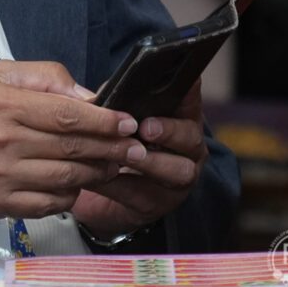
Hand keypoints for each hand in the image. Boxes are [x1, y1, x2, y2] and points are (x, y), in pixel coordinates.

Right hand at [0, 60, 142, 225]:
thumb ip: (44, 77)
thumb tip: (89, 96)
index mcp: (1, 105)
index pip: (66, 114)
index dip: (104, 120)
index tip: (128, 121)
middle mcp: (0, 143)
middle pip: (72, 148)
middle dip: (112, 147)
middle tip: (136, 146)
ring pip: (67, 178)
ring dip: (98, 172)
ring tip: (115, 163)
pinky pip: (50, 203)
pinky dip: (71, 193)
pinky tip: (78, 181)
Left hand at [72, 80, 208, 238]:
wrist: (110, 193)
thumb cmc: (119, 144)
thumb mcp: (118, 118)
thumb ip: (116, 102)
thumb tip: (101, 94)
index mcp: (179, 119)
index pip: (189, 100)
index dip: (188, 92)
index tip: (183, 83)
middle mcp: (187, 149)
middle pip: (190, 138)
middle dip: (169, 131)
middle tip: (146, 128)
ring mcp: (177, 178)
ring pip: (176, 170)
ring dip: (149, 161)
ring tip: (125, 156)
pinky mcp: (157, 204)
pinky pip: (139, 193)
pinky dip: (116, 184)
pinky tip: (97, 175)